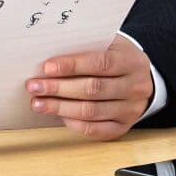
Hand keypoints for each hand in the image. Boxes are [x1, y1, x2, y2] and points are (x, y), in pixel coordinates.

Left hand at [28, 35, 153, 139]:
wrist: (141, 79)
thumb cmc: (117, 59)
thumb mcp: (110, 46)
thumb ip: (87, 48)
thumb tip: (51, 60)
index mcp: (133, 62)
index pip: (101, 63)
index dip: (72, 65)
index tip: (47, 67)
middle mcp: (136, 87)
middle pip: (94, 89)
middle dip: (59, 88)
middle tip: (35, 86)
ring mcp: (131, 110)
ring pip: (91, 111)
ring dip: (60, 107)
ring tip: (38, 102)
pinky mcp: (122, 127)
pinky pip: (95, 130)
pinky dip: (74, 123)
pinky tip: (58, 115)